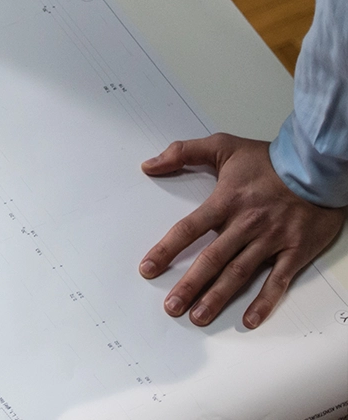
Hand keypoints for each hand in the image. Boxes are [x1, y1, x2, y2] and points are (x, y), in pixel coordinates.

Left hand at [139, 134, 345, 327]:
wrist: (316, 165)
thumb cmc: (269, 159)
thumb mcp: (222, 145)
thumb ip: (183, 152)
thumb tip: (149, 165)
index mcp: (226, 202)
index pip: (189, 229)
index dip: (167, 249)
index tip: (148, 268)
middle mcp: (246, 224)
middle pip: (212, 259)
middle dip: (189, 285)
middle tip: (171, 306)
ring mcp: (271, 240)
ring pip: (239, 274)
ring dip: (218, 297)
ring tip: (199, 316)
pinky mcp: (295, 252)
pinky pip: (278, 281)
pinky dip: (264, 302)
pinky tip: (249, 319)